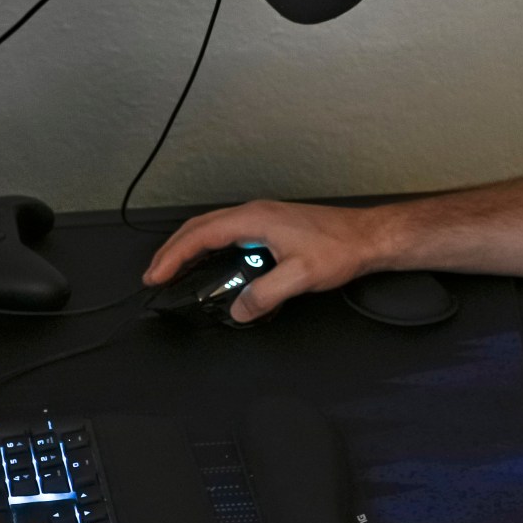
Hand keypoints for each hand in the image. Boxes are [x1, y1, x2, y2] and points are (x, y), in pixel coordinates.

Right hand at [144, 201, 392, 322]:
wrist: (368, 237)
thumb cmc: (340, 248)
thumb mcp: (300, 277)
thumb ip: (265, 295)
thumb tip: (238, 310)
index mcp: (255, 219)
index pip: (201, 236)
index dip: (174, 256)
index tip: (156, 275)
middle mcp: (255, 213)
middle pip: (200, 228)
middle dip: (173, 251)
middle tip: (154, 275)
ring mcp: (263, 217)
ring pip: (213, 229)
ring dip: (190, 248)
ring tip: (174, 269)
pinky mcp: (271, 226)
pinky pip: (229, 233)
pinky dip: (210, 247)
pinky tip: (211, 263)